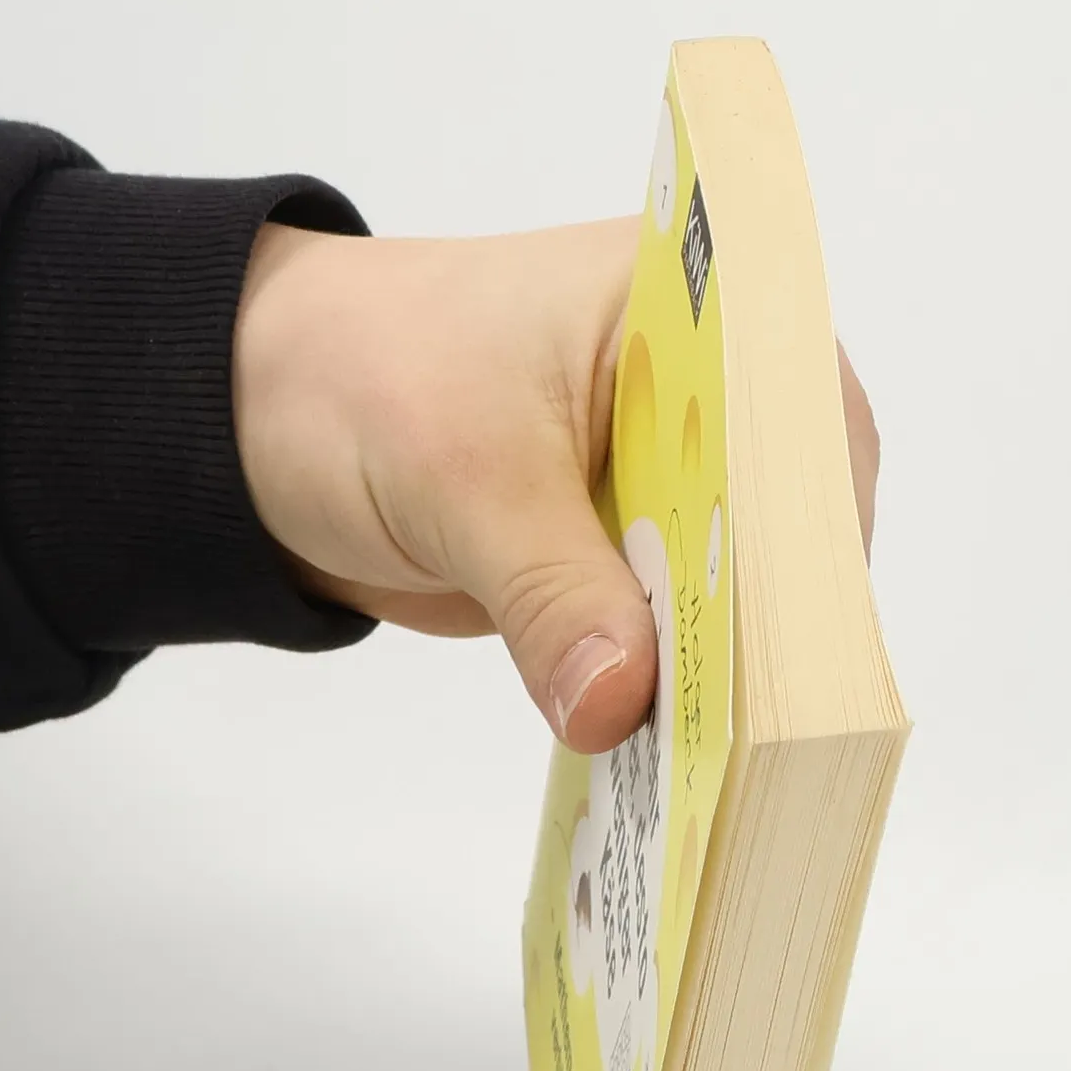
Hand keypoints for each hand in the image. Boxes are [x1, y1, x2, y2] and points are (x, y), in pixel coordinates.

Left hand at [233, 218, 879, 753]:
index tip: (803, 636)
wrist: (258, 415)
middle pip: (790, 519)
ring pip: (739, 586)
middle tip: (765, 727)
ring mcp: (675, 479)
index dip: (812, 527)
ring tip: (727, 757)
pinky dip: (672, 684)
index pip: (797, 424)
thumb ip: (552, 593)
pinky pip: (680, 629)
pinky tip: (674, 745)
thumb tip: (620, 704)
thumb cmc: (365, 379)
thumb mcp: (465, 480)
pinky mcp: (634, 553)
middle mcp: (712, 393)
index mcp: (696, 312)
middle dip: (774, 618)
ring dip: (725, 667)